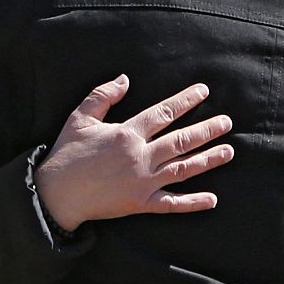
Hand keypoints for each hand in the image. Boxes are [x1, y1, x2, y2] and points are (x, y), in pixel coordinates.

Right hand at [34, 75, 233, 231]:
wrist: (54, 194)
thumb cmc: (67, 153)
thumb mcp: (80, 118)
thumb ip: (102, 95)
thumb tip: (124, 79)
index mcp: (127, 134)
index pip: (164, 113)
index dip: (186, 100)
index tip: (204, 91)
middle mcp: (140, 157)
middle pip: (181, 140)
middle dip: (207, 129)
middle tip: (227, 122)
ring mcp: (143, 182)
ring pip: (183, 169)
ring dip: (208, 159)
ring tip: (229, 151)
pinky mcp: (140, 204)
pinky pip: (171, 204)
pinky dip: (192, 202)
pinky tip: (212, 199)